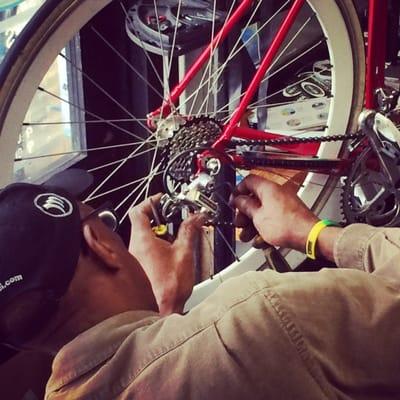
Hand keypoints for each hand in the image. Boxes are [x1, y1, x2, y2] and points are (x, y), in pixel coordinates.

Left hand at [128, 194, 204, 314]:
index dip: (151, 201)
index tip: (163, 199)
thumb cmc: (168, 290)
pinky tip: (170, 252)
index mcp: (142, 240)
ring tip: (175, 235)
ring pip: (143, 236)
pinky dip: (157, 245)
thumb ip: (189, 231)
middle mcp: (133, 248)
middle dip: (159, 217)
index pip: (138, 210)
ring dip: (159, 232)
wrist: (160, 314)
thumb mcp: (184, 254)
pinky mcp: (138, 268)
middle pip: (141, 222)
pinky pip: (145, 249)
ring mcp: (133, 259)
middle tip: (174, 216)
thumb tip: (196, 217)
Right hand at [230, 174, 318, 251]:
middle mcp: (276, 193)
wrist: (308, 236)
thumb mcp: (258, 217)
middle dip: (244, 213)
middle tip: (239, 222)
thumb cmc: (287, 225)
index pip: (248, 181)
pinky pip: (271, 220)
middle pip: (254, 199)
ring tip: (247, 236)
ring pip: (262, 212)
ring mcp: (283, 204)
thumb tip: (238, 200)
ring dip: (252, 225)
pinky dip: (264, 229)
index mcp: (268, 188)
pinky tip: (260, 240)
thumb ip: (245, 206)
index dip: (237, 191)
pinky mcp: (288, 216)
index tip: (233, 202)